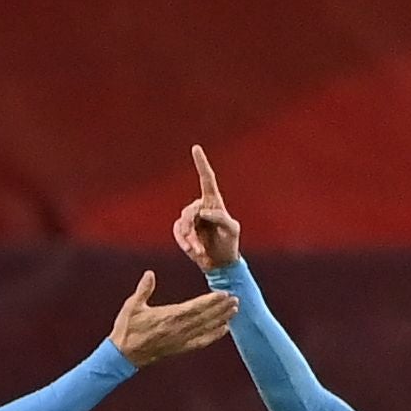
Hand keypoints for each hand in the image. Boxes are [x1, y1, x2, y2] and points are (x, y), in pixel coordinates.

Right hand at [111, 270, 239, 368]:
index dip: (211, 301)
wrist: (123, 355)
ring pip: (205, 328)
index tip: (224, 294)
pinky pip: (200, 342)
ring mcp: (180, 340)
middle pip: (205, 317)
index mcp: (168, 316)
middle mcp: (178, 329)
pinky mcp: (179, 348)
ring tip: (234, 311)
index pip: (195, 307)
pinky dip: (213, 336)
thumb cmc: (126, 329)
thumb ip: (144, 289)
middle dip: (221, 308)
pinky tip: (224, 330)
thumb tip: (150, 273)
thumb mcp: (132, 306)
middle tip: (236, 300)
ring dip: (221, 319)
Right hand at [172, 143, 241, 273]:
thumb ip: (221, 218)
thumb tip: (204, 212)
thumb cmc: (229, 244)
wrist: (220, 262)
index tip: (196, 148)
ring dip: (189, 239)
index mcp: (214, 202)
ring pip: (183, 223)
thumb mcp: (232, 231)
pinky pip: (178, 232)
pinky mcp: (183, 230)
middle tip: (197, 247)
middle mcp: (201, 207)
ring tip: (198, 251)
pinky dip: (183, 242)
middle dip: (192, 230)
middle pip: (190, 211)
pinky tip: (192, 251)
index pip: (207, 179)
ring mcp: (191, 218)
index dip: (201, 163)